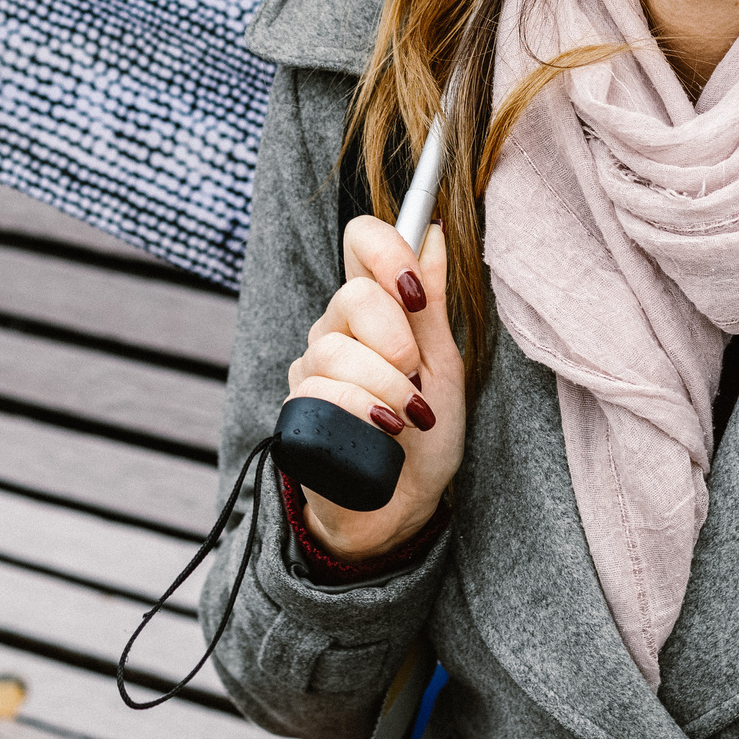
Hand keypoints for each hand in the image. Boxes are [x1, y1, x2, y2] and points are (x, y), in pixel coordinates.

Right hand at [285, 213, 467, 559]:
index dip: (386, 250)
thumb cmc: (425, 433)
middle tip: (417, 376)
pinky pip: (321, 394)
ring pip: (336, 351)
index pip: (360, 241)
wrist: (403, 504)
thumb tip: (432, 233)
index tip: (415, 290)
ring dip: (387, 386)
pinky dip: (363, 412)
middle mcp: (333, 331)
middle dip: (397, 339)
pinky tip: (385, 432)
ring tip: (410, 416)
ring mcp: (309, 372)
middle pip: (351, 297)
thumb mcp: (443, 364)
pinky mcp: (296, 414)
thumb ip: (432, 302)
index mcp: (372, 310)